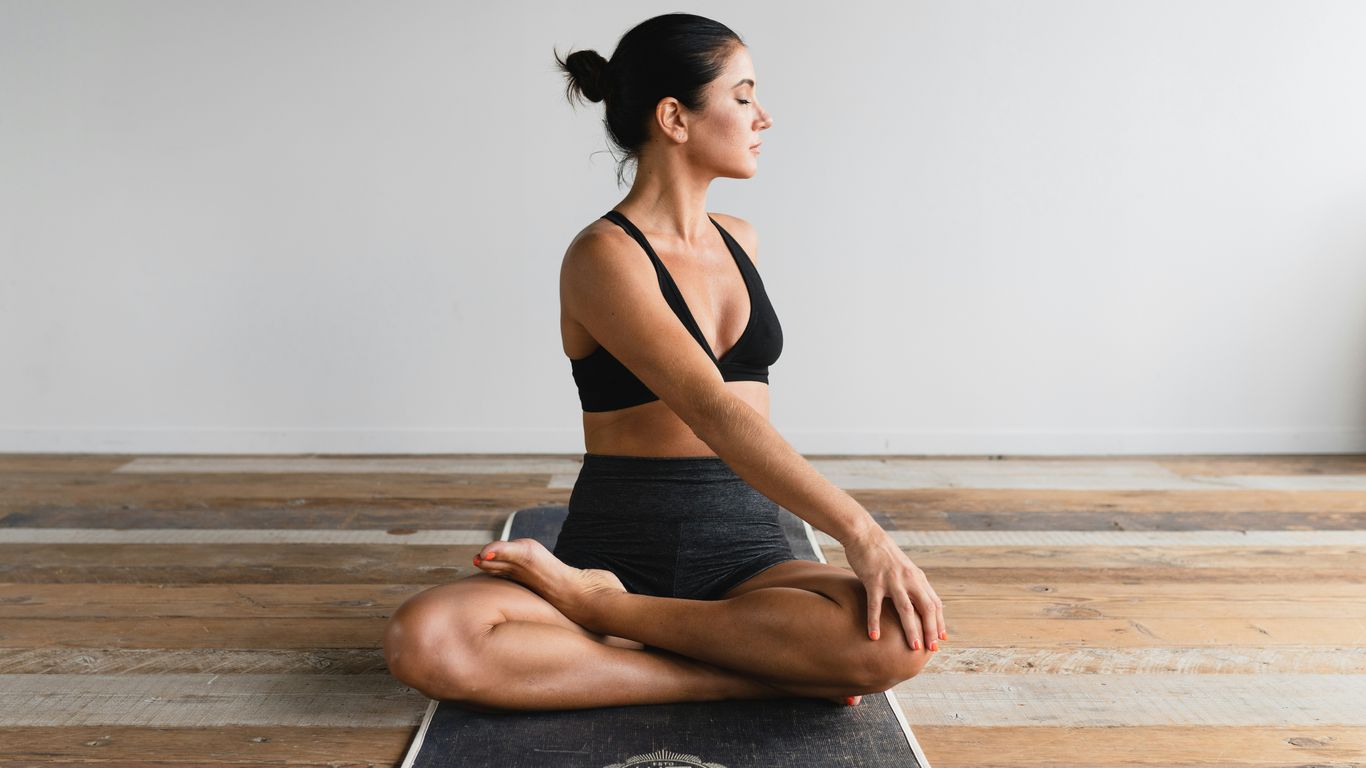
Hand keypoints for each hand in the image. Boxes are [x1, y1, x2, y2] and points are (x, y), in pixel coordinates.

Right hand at [842, 523, 945, 650]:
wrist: (864, 534)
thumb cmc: (882, 553)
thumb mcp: (903, 568)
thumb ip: (912, 583)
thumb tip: (919, 602)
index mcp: (917, 577)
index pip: (934, 603)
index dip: (939, 622)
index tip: (941, 639)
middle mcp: (909, 579)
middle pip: (926, 608)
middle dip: (931, 630)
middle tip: (931, 649)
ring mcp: (892, 580)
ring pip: (906, 609)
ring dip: (912, 629)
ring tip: (914, 647)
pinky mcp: (873, 580)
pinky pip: (875, 605)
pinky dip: (875, 622)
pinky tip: (874, 636)